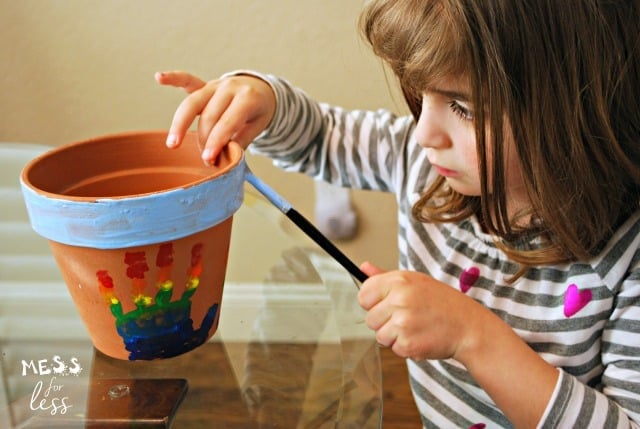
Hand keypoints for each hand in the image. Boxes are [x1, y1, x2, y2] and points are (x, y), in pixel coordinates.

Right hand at [155, 71, 276, 163]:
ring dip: (181, 124)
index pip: (227, 122)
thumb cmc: (258, 111)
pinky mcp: (204, 85)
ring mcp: (215, 84)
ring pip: (193, 103)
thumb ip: (241, 140)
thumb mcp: (258, 126)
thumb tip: (224, 157)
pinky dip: (173, 79)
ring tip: (173, 144)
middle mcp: (229, 87)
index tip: (208, 159)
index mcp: (247, 97)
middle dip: (204, 140)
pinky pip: (187, 81)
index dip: (217, 142)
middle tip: (205, 160)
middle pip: (209, 115)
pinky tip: (160, 77)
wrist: (261, 89)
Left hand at [357, 262, 492, 362]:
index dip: (373, 302)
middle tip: (407, 317)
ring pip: (379, 336)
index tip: (386, 305)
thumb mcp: (416, 281)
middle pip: (369, 318)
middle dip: (384, 321)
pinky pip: (393, 349)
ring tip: (415, 327)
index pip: (364, 294)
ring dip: (394, 336)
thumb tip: (363, 268)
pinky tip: (421, 337)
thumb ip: (385, 276)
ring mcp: (403, 323)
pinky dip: (405, 347)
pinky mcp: (408, 344)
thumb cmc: (442, 302)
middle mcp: (399, 300)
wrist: (469, 327)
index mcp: (399, 281)